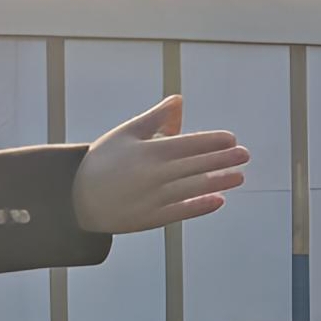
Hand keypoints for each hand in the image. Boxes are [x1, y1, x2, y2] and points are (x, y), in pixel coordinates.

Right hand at [72, 96, 249, 232]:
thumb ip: (155, 118)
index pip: (189, 144)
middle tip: (245, 155)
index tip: (231, 139)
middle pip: (196, 165)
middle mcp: (153, 174)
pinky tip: (218, 201)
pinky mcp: (149, 219)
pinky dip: (200, 206)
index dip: (213, 141)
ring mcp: (152, 198)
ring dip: (219, 182)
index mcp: (148, 151)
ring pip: (193, 187)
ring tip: (239, 177)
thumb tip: (179, 101)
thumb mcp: (126, 133)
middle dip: (223, 159)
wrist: (75, 198)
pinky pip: (181, 211)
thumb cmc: (103, 161)